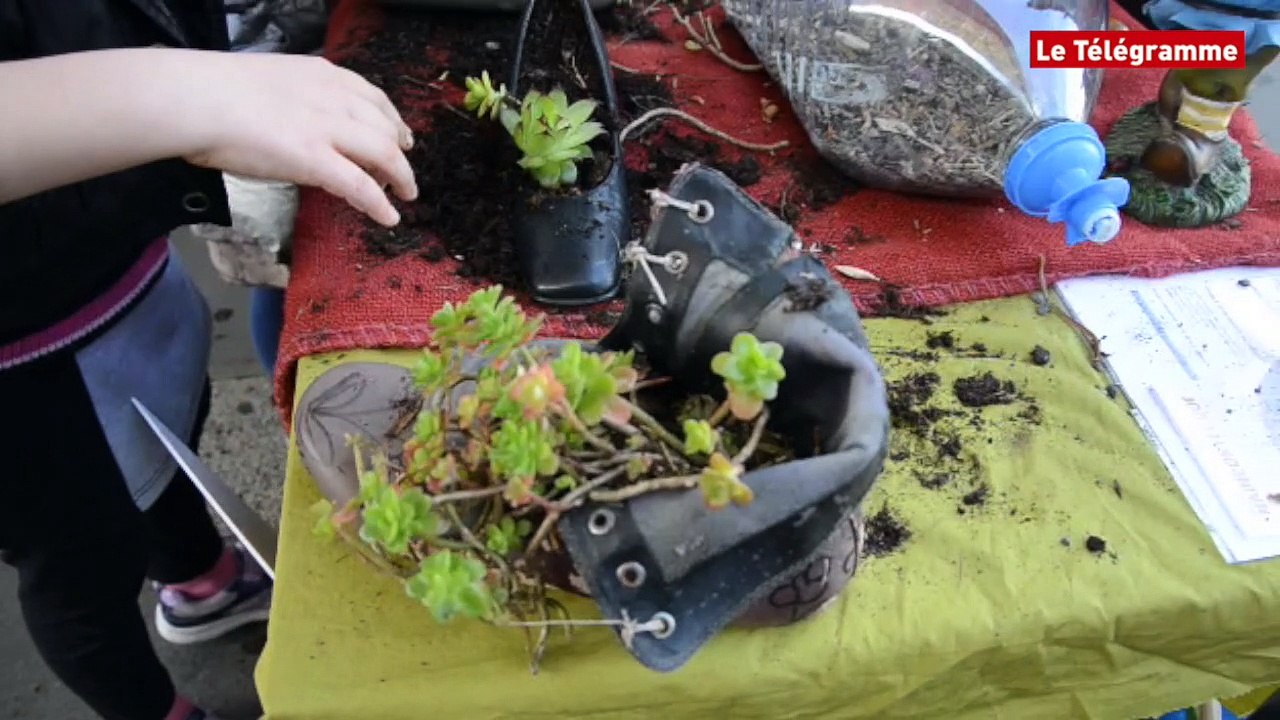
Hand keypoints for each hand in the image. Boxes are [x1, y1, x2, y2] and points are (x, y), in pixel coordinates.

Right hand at [182, 52, 416, 226]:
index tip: (399, 134)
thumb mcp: (269, 82)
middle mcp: (332, 97)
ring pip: (384, 153)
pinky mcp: (314, 159)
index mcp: (320, 74)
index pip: (371, 96)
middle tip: (403, 171)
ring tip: (406, 195)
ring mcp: (326, 128)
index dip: (391, 119)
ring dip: (401, 176)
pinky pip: (360, 185)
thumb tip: (297, 123)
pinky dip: (379, 203)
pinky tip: (389, 218)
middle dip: (400, 150)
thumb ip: (294, 99)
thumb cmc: (213, 91)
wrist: (193, 98)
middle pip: (384, 126)